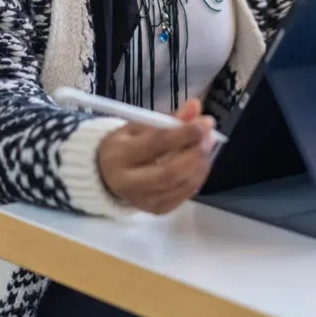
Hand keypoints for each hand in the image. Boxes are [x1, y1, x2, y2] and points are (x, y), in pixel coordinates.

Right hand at [95, 99, 217, 214]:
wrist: (106, 174)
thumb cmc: (125, 145)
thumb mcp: (139, 126)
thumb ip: (169, 118)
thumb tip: (196, 106)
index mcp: (119, 156)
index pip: (155, 145)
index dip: (183, 134)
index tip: (204, 123)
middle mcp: (128, 183)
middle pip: (169, 172)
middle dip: (195, 154)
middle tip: (209, 137)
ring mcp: (142, 201)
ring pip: (179, 185)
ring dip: (200, 165)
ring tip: (206, 148)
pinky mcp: (155, 210)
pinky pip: (183, 196)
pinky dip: (197, 178)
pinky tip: (199, 164)